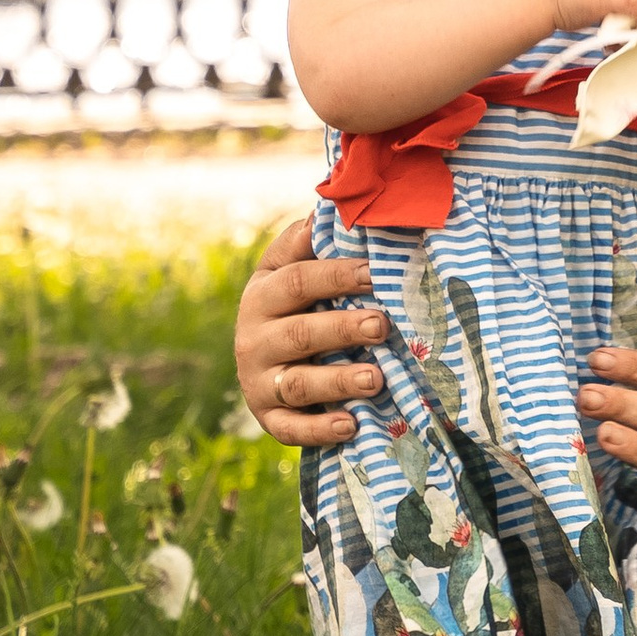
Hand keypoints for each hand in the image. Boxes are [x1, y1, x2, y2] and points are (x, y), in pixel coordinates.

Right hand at [233, 220, 388, 443]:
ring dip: (338, 381)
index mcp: (262, 295)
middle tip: (382, 325)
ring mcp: (259, 382)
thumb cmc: (295, 302)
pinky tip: (352, 425)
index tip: (375, 272)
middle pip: (301, 333)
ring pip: (299, 383)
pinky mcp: (269, 418)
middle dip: (343, 328)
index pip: (297, 281)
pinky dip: (320, 430)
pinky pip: (291, 429)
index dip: (335, 276)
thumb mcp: (289, 267)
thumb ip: (307, 241)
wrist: (263, 360)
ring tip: (377, 379)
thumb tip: (335, 205)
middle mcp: (254, 339)